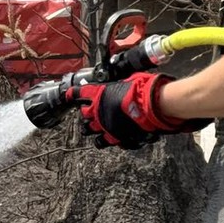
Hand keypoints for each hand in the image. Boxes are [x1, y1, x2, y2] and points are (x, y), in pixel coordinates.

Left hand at [65, 72, 207, 148]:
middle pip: (84, 115)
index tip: (69, 95)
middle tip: (89, 112)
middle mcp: (98, 111)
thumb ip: (120, 85)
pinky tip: (111, 137)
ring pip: (91, 132)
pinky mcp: (116, 138)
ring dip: (93, 129)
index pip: (80, 93)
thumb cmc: (144, 89)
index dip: (73, 94)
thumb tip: (122, 85)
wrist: (154, 106)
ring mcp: (106, 126)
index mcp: (100, 94)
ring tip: (95, 129)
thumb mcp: (129, 80)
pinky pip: (106, 141)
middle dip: (86, 113)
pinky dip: (107, 139)